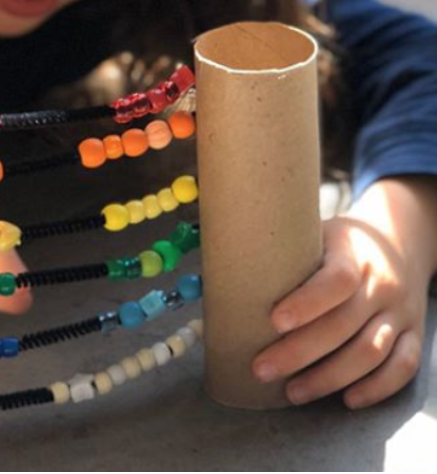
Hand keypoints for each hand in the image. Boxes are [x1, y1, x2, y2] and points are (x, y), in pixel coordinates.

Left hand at [252, 214, 429, 408]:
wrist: (402, 239)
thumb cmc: (339, 243)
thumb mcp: (314, 232)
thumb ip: (282, 252)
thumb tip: (218, 275)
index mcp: (353, 254)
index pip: (336, 280)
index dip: (307, 303)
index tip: (274, 322)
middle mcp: (381, 284)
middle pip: (344, 324)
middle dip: (299, 353)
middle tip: (261, 369)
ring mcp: (400, 311)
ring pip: (371, 351)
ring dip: (330, 377)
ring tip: (292, 392)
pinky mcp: (414, 333)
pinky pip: (402, 367)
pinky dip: (377, 388)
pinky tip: (346, 400)